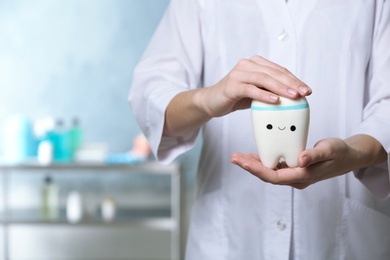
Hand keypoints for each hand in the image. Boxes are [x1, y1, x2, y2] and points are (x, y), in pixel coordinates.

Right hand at [199, 55, 311, 117]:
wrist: (211, 101)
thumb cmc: (236, 97)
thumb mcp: (256, 92)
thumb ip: (270, 90)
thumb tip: (294, 97)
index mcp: (255, 63)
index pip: (279, 70)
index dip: (294, 79)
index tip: (306, 90)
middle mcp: (247, 64)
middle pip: (273, 73)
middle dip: (291, 83)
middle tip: (303, 93)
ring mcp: (238, 74)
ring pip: (264, 79)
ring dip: (280, 88)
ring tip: (293, 96)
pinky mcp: (232, 85)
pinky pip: (250, 89)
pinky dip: (263, 95)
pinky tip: (275, 100)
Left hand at [231, 138, 371, 188]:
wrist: (349, 157)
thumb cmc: (340, 153)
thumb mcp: (329, 150)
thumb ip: (313, 155)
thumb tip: (300, 159)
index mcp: (302, 176)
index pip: (274, 176)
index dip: (256, 170)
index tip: (242, 162)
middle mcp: (296, 179)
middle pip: (267, 175)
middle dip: (249, 167)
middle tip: (234, 157)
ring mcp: (294, 175)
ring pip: (269, 172)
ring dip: (253, 164)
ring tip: (238, 156)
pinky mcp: (294, 169)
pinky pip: (275, 167)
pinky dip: (263, 161)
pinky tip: (254, 155)